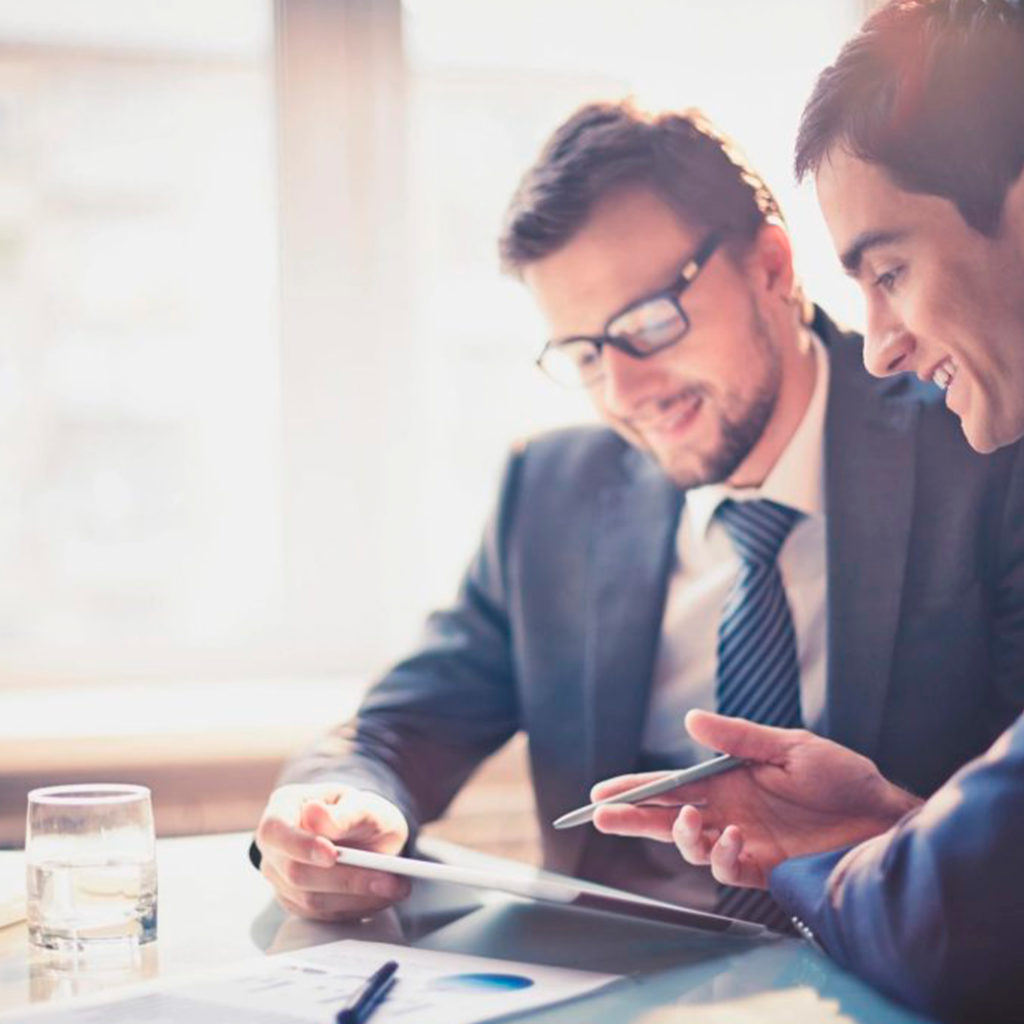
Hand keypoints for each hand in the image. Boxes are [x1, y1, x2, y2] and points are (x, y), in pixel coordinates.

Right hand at [255, 783, 411, 919]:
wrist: (364, 833)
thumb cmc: (360, 812)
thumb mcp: (363, 803)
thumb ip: (345, 812)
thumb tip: (314, 814)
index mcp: (282, 807)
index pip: (275, 830)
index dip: (300, 845)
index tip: (332, 854)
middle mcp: (275, 846)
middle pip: (294, 871)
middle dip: (345, 879)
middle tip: (389, 879)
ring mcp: (281, 878)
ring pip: (310, 899)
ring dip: (357, 897)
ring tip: (396, 887)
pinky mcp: (297, 903)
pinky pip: (323, 914)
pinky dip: (356, 908)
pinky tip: (381, 897)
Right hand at [592, 710, 920, 888]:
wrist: (884, 819)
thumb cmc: (842, 777)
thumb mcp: (789, 746)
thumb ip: (738, 738)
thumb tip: (690, 720)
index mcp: (728, 780)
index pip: (671, 785)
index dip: (635, 789)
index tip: (602, 793)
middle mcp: (729, 811)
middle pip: (667, 817)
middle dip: (633, 818)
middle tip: (602, 817)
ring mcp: (744, 841)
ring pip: (691, 846)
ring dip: (680, 836)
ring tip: (690, 823)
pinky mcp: (765, 868)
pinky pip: (728, 868)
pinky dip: (720, 855)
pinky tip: (731, 839)